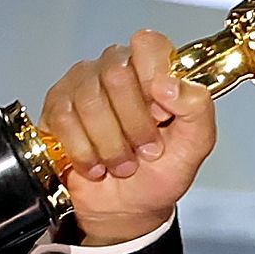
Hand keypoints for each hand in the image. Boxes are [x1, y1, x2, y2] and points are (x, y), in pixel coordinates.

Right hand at [38, 29, 217, 244]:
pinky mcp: (56, 106)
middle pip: (118, 75)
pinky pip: (64, 120)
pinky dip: (85, 152)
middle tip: (146, 149)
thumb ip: (198, 109)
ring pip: (90, 100)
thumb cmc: (160, 173)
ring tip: (122, 163)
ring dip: (111, 145)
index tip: (162, 115)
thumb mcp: (195, 146)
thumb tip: (170, 84)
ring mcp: (82, 84)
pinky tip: (96, 164)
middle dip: (135, 125)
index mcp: (154, 70)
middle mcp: (116, 68)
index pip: (149, 45)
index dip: (154, 79)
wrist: (127, 209)